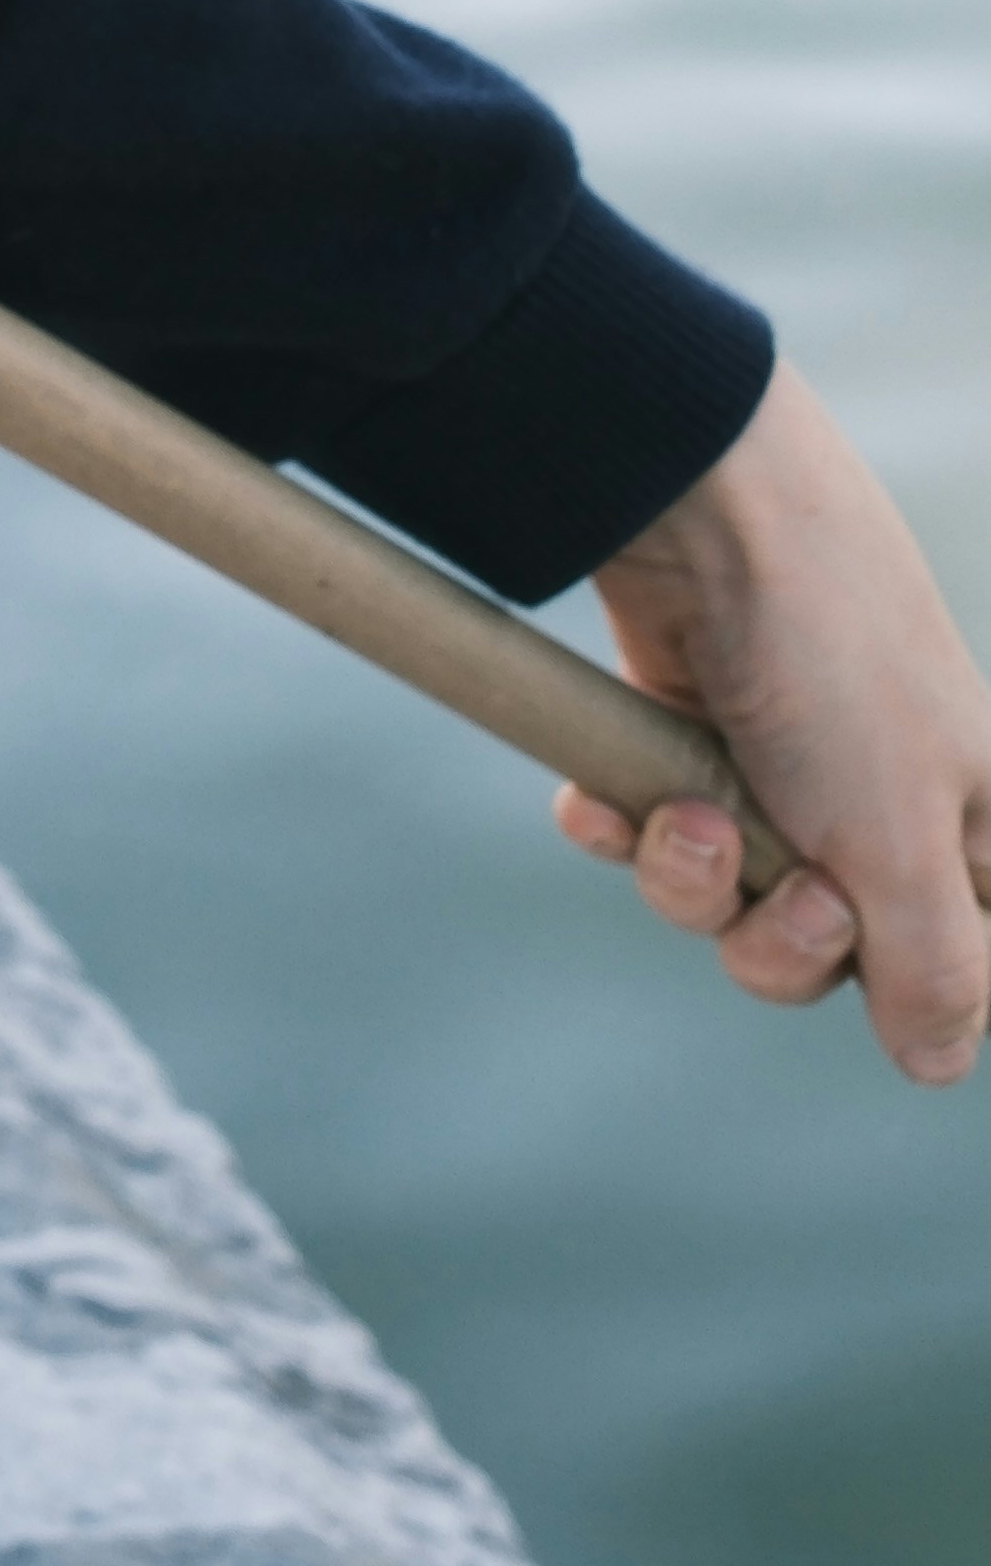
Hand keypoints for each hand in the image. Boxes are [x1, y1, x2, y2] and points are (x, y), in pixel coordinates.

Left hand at [565, 365, 989, 1083]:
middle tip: (794, 885)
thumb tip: (937, 1062)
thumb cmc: (831, 661)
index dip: (916, 984)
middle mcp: (874, 795)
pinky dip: (625, 829)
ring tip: (691, 819)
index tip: (886, 945)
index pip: (963, 960)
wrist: (699, 503)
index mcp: (970, 814)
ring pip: (727, 903)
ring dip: (698, 883)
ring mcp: (773, 763)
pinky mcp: (681, 728)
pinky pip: (648, 832)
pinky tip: (610, 803)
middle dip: (788, 946)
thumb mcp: (905, 834)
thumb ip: (933, 963)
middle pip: (828, 957)